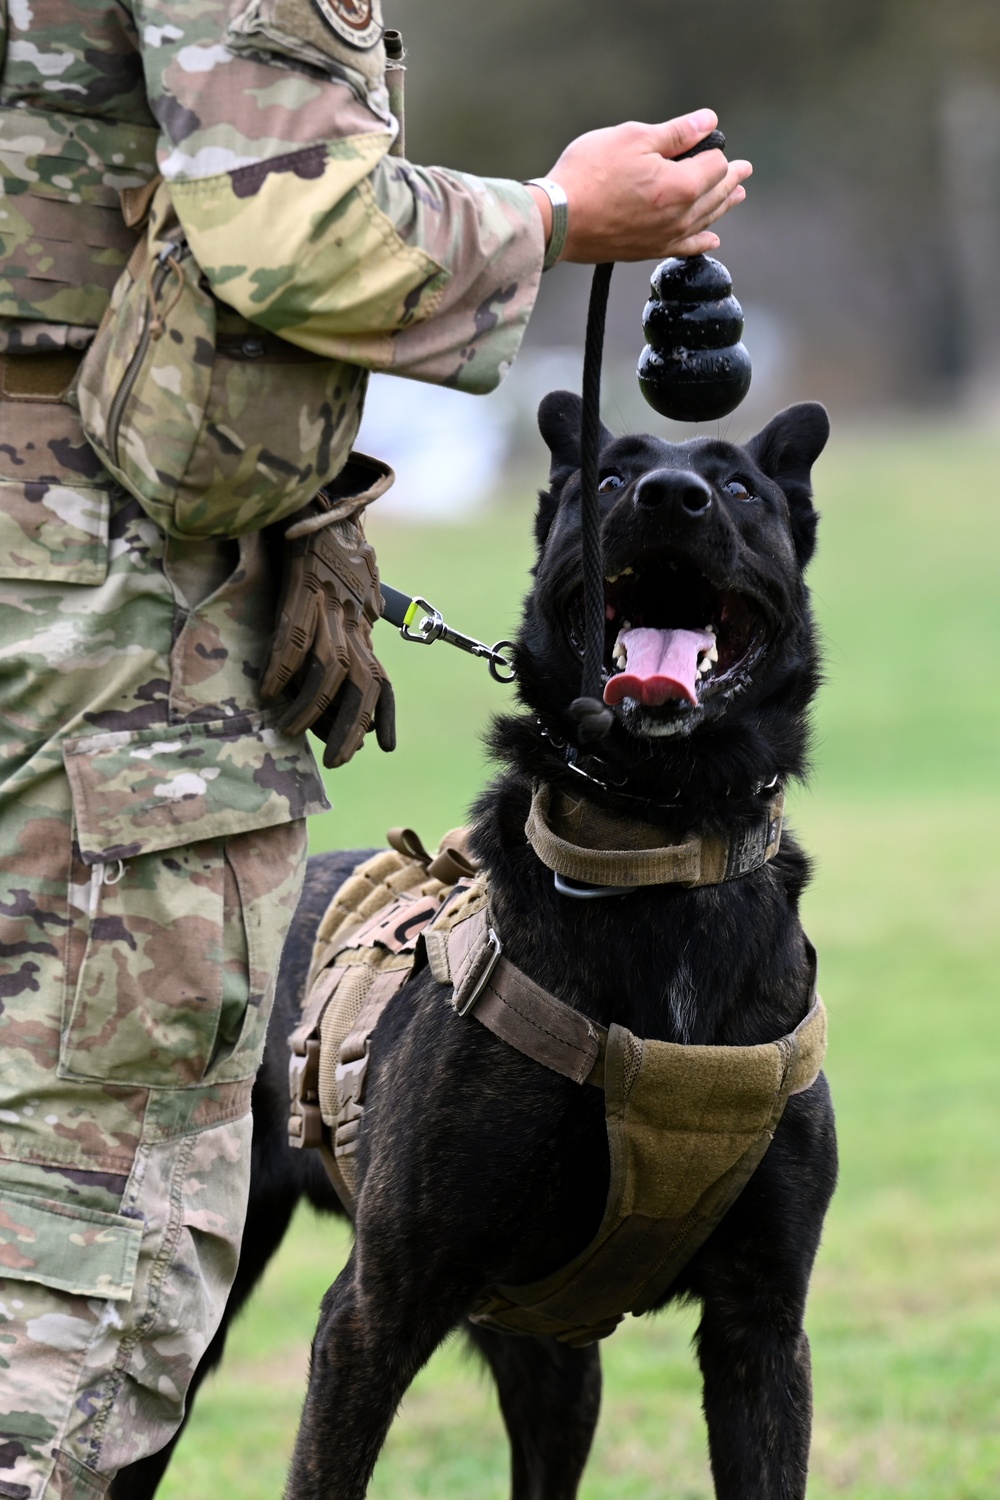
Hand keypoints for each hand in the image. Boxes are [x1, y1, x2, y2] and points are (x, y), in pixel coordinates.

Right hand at [261, 493, 395, 769]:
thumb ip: (348, 627)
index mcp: (360, 623)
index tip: (383, 747)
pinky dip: (282, 667)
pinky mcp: (302, 590)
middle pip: (361, 684)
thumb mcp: (348, 590)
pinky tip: (266, 689)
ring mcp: (329, 606)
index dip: (386, 714)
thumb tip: (349, 659)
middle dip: (350, 726)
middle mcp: (351, 620)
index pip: (382, 678)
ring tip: (288, 731)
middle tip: (337, 762)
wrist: (318, 495)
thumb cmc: (325, 545)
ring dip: (310, 706)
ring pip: (328, 669)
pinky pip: (294, 637)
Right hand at [528, 109, 751, 264]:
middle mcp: (681, 216)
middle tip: (744, 170)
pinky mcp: (647, 251)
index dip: (711, 148)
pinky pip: (685, 247)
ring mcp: (665, 237)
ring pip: (705, 220)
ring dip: (722, 206)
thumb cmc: (590, 173)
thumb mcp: (633, 138)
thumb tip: (709, 122)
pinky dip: (702, 242)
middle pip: (715, 194)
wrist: (558, 219)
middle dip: (730, 179)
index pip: (714, 164)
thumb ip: (676, 133)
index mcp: (683, 185)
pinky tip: (712, 241)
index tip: (707, 139)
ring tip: (737, 196)